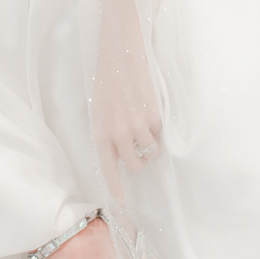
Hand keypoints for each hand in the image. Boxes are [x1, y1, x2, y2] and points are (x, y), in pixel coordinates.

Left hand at [92, 0, 162, 197]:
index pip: (109, 167)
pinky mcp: (154, 117)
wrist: (120, 56)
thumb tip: (123, 156)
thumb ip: (108, 134)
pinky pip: (160, 135)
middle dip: (138, 160)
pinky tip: (148, 111)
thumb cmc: (108, 83)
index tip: (120, 202)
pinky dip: (157, 129)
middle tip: (137, 145)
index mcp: (100, 132)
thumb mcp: (99, 111)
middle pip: (136, 165)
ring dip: (150, 145)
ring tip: (142, 125)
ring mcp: (137, 127)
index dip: (116, 186)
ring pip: (150, 153)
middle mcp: (118, 133)